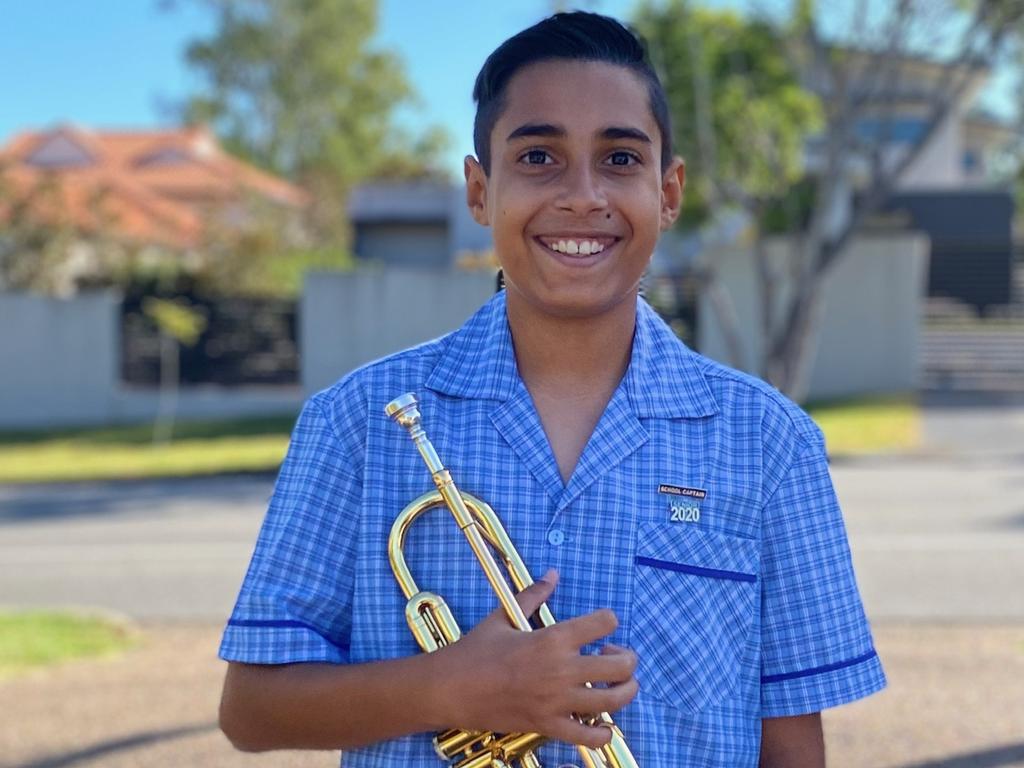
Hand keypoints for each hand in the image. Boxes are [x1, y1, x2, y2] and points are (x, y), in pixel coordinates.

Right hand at [431, 570, 638, 748]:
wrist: (450, 688)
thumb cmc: (475, 651)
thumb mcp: (504, 617)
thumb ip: (533, 594)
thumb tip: (552, 574)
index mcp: (553, 639)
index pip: (604, 622)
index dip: (608, 620)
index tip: (602, 626)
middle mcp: (561, 670)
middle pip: (621, 665)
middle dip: (627, 658)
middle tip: (614, 655)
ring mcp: (557, 701)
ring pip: (614, 700)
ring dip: (625, 691)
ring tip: (617, 685)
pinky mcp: (548, 726)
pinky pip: (588, 737)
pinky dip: (603, 733)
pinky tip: (601, 723)